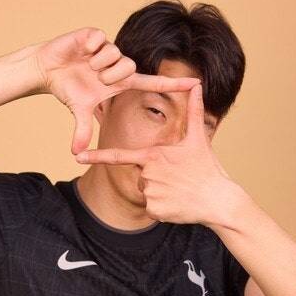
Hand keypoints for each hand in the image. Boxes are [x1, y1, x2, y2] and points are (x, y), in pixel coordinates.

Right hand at [31, 26, 200, 153]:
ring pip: (115, 54)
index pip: (153, 83)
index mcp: (121, 82)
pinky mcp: (94, 35)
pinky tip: (81, 50)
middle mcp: (118, 64)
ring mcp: (106, 49)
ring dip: (98, 64)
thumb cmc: (68, 88)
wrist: (48, 68)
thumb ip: (82, 130)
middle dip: (111, 76)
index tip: (196, 84)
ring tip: (86, 65)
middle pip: (130, 67)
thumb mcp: (78, 110)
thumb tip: (75, 153)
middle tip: (96, 78)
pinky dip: (89, 47)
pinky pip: (100, 40)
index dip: (174, 85)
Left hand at [74, 83, 241, 226]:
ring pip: (146, 192)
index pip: (119, 155)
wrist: (218, 200)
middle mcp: (148, 173)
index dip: (96, 156)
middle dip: (156, 178)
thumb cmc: (207, 169)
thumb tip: (196, 85)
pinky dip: (163, 208)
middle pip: (141, 176)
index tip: (77, 156)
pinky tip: (177, 204)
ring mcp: (150, 192)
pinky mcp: (154, 210)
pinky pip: (151, 208)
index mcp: (153, 155)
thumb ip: (193, 112)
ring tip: (179, 191)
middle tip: (178, 179)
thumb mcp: (199, 139)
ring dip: (160, 193)